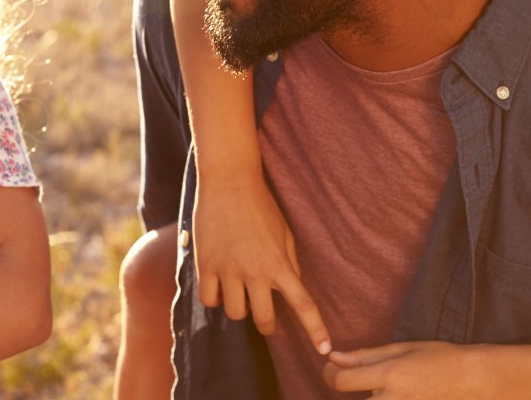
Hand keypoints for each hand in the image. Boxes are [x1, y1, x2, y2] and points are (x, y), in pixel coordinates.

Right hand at [192, 169, 330, 353]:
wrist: (229, 181)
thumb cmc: (261, 205)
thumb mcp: (285, 233)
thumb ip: (290, 262)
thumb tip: (292, 286)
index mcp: (280, 264)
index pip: (303, 304)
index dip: (315, 330)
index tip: (325, 349)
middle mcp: (255, 272)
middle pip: (264, 320)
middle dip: (267, 324)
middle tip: (267, 319)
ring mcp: (229, 270)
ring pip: (235, 313)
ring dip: (239, 308)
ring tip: (239, 291)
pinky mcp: (206, 265)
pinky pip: (209, 300)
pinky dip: (214, 298)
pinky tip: (218, 285)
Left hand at [323, 341, 493, 398]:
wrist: (472, 380)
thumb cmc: (439, 358)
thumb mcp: (402, 349)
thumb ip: (366, 356)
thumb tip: (335, 357)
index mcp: (389, 376)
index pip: (341, 382)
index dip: (329, 373)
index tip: (331, 367)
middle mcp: (392, 399)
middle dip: (344, 389)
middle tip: (351, 379)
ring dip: (365, 397)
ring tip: (376, 386)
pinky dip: (380, 399)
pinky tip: (390, 392)